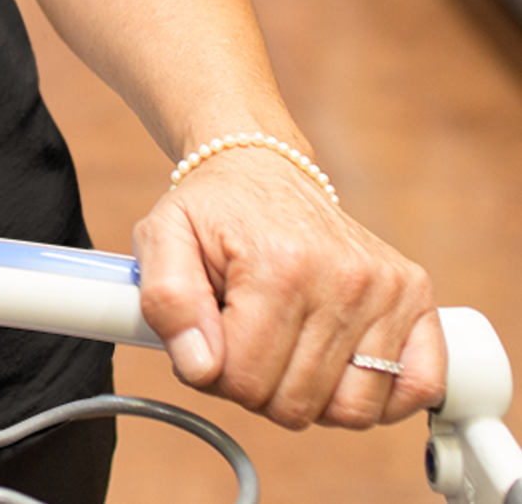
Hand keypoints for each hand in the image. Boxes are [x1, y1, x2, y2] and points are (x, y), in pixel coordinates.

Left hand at [133, 150, 445, 428]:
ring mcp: (387, 288)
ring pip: (353, 412)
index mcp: (277, 263)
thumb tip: (200, 366)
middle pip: (298, 404)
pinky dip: (378, 395)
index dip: (215, 374)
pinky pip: (417, 389)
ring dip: (313, 397)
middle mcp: (343, 277)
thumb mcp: (163, 236)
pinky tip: (340, 364)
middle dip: (259, 387)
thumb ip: (165, 302)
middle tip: (245, 342)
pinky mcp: (416, 297)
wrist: (263, 169)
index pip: (246, 379)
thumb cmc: (215, 211)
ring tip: (286, 350)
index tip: (210, 339)